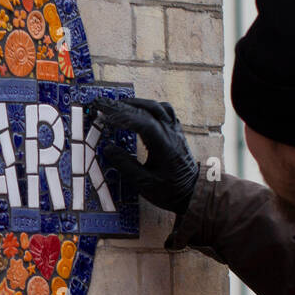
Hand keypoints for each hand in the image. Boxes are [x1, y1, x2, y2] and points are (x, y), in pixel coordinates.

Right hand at [88, 96, 198, 213]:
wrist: (193, 192)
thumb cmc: (170, 191)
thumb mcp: (144, 184)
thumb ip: (125, 166)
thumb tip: (107, 148)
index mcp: (164, 145)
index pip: (142, 122)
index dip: (122, 116)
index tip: (103, 114)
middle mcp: (171, 133)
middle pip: (146, 110)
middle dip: (121, 105)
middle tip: (101, 103)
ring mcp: (175, 130)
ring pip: (156, 106)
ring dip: (135, 103)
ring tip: (117, 104)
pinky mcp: (176, 131)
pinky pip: (164, 110)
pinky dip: (148, 107)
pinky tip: (138, 110)